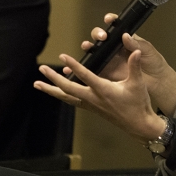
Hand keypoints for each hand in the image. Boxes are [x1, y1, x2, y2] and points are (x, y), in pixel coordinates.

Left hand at [34, 51, 165, 143]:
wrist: (138, 124)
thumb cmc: (138, 103)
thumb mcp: (138, 83)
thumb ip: (135, 66)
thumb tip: (136, 51)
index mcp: (103, 90)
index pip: (85, 76)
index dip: (73, 65)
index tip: (63, 56)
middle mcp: (93, 98)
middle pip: (68, 88)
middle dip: (53, 79)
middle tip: (42, 69)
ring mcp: (91, 104)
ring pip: (66, 97)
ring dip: (51, 90)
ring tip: (37, 84)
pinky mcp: (92, 108)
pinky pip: (72, 101)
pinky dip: (62, 95)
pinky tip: (56, 92)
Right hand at [82, 14, 168, 82]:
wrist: (156, 81)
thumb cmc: (153, 62)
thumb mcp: (146, 50)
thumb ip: (135, 44)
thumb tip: (125, 35)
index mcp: (124, 38)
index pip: (115, 26)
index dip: (110, 20)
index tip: (109, 19)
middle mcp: (114, 47)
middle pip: (100, 36)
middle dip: (98, 34)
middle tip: (103, 37)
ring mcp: (109, 59)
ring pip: (94, 50)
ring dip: (88, 46)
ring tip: (87, 46)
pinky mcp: (106, 71)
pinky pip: (93, 67)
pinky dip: (84, 65)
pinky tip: (81, 64)